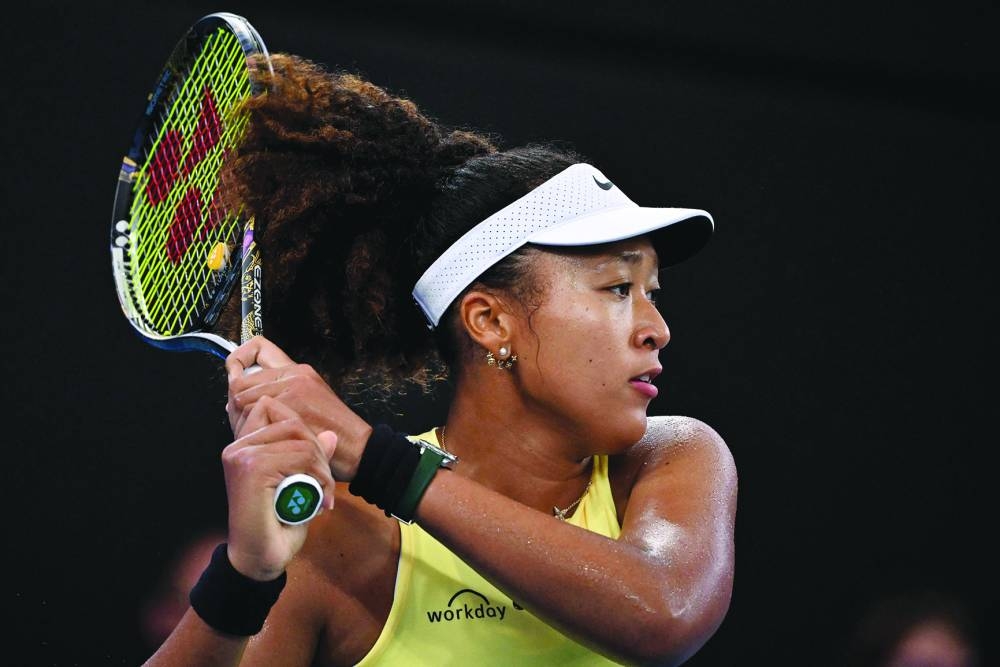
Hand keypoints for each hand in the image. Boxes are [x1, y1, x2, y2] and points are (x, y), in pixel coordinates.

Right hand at [222, 395, 337, 580]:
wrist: (261, 560)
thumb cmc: (277, 525)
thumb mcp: (301, 484)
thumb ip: (310, 457)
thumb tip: (329, 435)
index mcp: (243, 446)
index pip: (276, 411)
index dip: (306, 434)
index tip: (316, 467)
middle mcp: (237, 447)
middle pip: (292, 422)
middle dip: (317, 450)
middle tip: (326, 484)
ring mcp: (242, 455)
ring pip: (300, 439)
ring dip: (321, 466)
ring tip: (324, 493)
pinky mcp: (252, 468)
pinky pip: (300, 456)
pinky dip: (319, 476)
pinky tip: (320, 500)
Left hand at [224, 336, 371, 480]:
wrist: (358, 448)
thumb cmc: (333, 434)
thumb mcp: (308, 404)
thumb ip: (277, 394)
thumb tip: (237, 396)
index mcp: (298, 370)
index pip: (256, 347)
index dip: (238, 359)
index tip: (234, 375)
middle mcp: (295, 373)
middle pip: (240, 378)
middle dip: (234, 402)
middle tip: (241, 422)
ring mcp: (293, 388)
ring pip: (241, 396)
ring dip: (239, 418)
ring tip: (252, 434)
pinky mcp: (291, 405)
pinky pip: (251, 412)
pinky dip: (248, 429)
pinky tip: (260, 440)